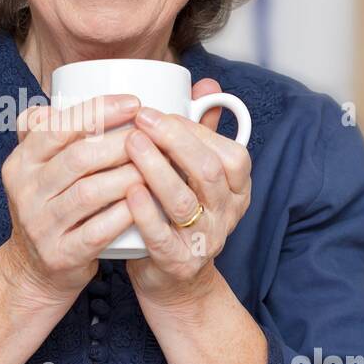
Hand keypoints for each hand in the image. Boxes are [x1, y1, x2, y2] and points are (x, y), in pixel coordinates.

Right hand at [1, 92, 143, 300]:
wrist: (36, 269)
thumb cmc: (51, 207)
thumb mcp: (39, 168)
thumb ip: (50, 130)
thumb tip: (65, 93)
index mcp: (21, 162)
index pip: (57, 127)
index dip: (98, 111)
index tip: (134, 102)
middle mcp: (25, 192)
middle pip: (78, 158)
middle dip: (121, 143)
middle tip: (153, 136)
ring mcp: (40, 226)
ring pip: (90, 193)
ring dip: (128, 176)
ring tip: (157, 166)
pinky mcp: (60, 255)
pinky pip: (98, 231)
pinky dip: (125, 215)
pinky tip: (146, 203)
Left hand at [122, 76, 251, 306]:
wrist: (172, 279)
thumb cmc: (177, 214)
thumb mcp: (194, 173)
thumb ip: (201, 130)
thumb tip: (207, 84)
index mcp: (236, 188)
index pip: (228, 153)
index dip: (193, 130)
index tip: (156, 111)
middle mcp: (227, 214)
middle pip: (208, 171)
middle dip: (174, 139)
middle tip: (141, 119)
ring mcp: (204, 240)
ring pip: (185, 201)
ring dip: (156, 168)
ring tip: (130, 144)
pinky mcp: (178, 263)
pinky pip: (162, 236)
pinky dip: (144, 212)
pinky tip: (127, 190)